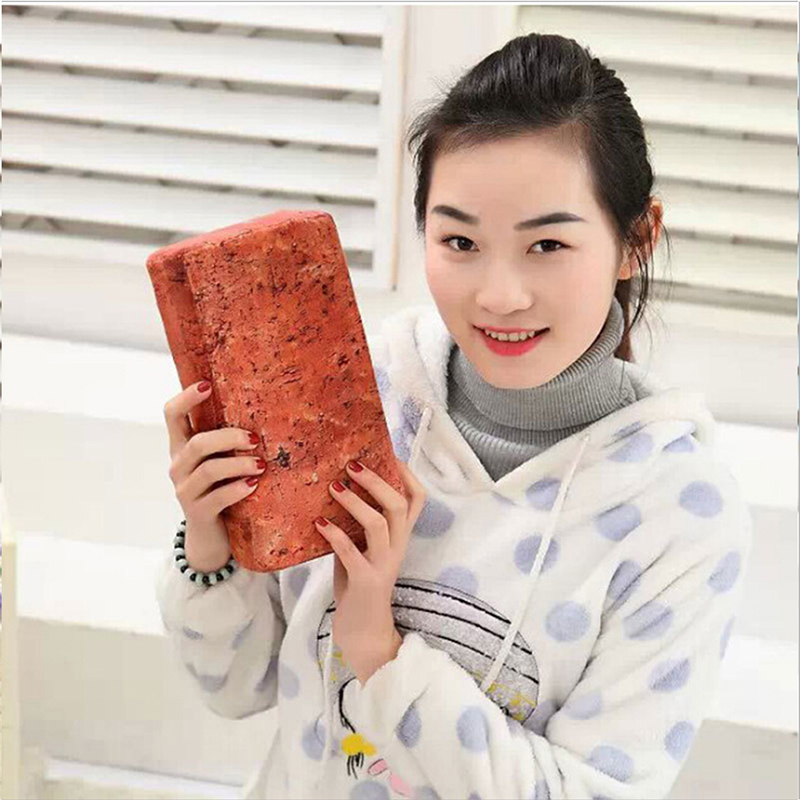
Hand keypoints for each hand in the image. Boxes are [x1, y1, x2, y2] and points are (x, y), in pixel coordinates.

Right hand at [164, 379, 265, 571]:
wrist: (211, 535)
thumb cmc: (222, 487)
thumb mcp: (221, 459)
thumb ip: (229, 439)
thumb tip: (267, 407)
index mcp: (182, 446)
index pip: (171, 415)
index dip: (186, 398)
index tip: (206, 384)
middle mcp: (179, 466)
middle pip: (197, 443)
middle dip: (228, 437)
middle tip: (255, 438)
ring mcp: (185, 491)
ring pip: (208, 470)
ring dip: (237, 464)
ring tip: (261, 464)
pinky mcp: (198, 512)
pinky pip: (217, 498)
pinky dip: (237, 489)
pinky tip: (253, 485)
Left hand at [314, 458, 425, 683]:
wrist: (364, 632)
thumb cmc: (359, 584)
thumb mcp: (364, 548)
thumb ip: (358, 523)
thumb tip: (335, 487)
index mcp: (400, 536)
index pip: (417, 498)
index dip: (405, 473)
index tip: (386, 453)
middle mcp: (398, 547)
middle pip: (399, 504)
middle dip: (377, 480)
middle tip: (352, 464)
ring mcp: (384, 564)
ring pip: (379, 523)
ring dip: (355, 501)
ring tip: (334, 487)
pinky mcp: (366, 581)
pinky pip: (351, 552)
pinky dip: (334, 534)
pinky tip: (318, 523)